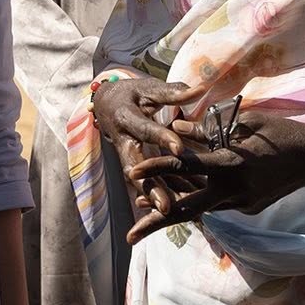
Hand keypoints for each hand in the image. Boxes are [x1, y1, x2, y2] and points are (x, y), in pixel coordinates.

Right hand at [94, 74, 198, 220]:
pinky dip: (160, 196)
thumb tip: (200, 89)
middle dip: (150, 188)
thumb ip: (172, 93)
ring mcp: (126, 157)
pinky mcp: (133, 167)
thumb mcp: (147, 88)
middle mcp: (122, 142)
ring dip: (155, 200)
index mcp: (126, 118)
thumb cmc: (131, 94)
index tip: (180, 149)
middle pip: (134, 168)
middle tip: (166, 206)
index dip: (162, 139)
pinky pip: (146, 183)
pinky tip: (180, 208)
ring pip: (139, 182)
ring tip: (175, 216)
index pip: (146, 130)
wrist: (104, 105)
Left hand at [125, 109, 304, 243]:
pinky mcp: (247, 207)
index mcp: (232, 164)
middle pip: (187, 210)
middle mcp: (234, 191)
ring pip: (199, 209)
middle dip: (156, 223)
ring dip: (171, 210)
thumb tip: (175, 128)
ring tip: (142, 208)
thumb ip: (208, 129)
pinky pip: (215, 204)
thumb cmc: (281, 133)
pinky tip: (175, 194)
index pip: (186, 166)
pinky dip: (195, 200)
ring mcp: (242, 204)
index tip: (133, 170)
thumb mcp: (245, 122)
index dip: (157, 167)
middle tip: (130, 236)